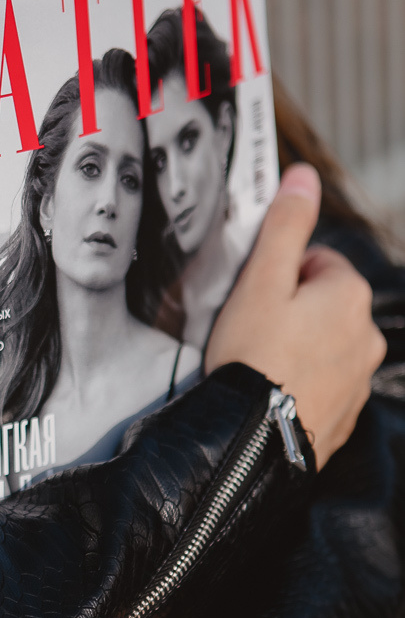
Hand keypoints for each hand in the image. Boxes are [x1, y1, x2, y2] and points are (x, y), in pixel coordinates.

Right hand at [205, 164, 385, 467]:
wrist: (251, 438)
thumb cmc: (252, 357)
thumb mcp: (260, 281)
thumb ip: (285, 226)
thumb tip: (303, 178)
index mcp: (350, 295)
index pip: (316, 263)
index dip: (278, 276)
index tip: (255, 299)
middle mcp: (366, 335)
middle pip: (323, 305)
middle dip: (291, 312)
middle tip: (253, 331)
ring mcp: (359, 378)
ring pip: (324, 345)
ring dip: (297, 348)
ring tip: (261, 363)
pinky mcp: (345, 413)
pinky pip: (322, 384)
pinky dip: (300, 382)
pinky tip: (272, 389)